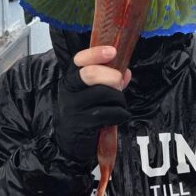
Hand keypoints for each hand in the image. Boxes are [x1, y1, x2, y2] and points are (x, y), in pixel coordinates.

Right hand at [53, 45, 131, 163]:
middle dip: (113, 77)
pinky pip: (111, 113)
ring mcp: (74, 108)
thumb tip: (126, 72)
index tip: (112, 51)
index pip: (79, 60)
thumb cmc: (83, 115)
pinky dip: (121, 114)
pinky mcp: (83, 124)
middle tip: (118, 86)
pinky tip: (117, 118)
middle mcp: (69, 91)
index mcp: (71, 80)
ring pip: (105, 94)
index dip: (95, 54)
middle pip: (92, 74)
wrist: (69, 144)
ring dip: (119, 100)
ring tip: (118, 106)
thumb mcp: (91, 95)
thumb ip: (108, 81)